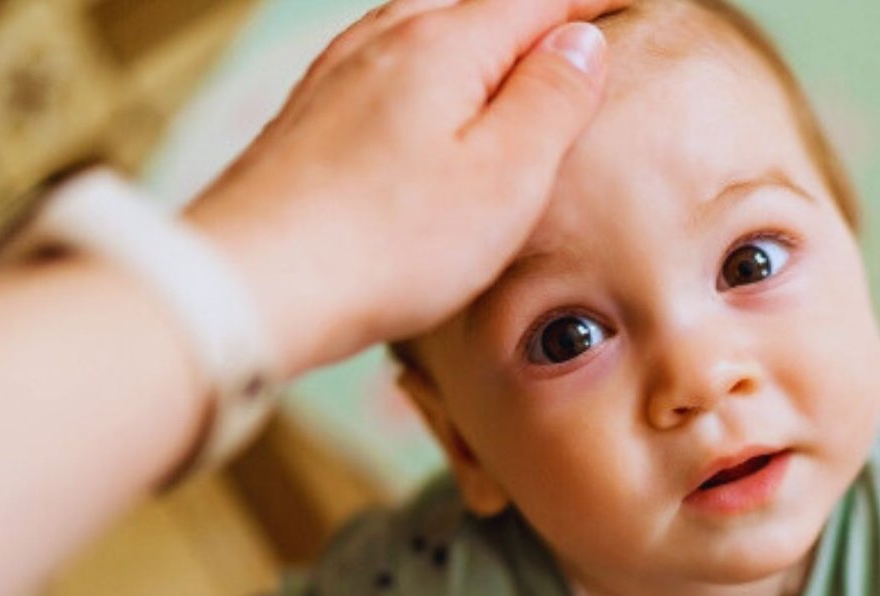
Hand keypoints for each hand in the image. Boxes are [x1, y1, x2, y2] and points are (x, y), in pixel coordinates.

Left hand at [184, 0, 627, 377]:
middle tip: (576, 25)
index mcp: (443, 47)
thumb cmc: (387, 244)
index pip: (536, 1)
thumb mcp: (505, 178)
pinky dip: (429, 66)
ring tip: (511, 49)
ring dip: (476, 32)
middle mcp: (383, 42)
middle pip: (475, 5)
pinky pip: (385, 64)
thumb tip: (581, 42)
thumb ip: (552, 101)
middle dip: (531, 12)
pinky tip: (427, 95)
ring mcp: (338, 76)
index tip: (625, 6)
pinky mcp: (310, 118)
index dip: (589, 3)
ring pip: (423, 28)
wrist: (254, 284)